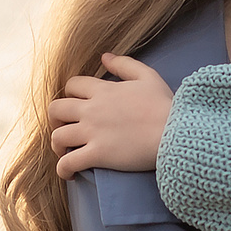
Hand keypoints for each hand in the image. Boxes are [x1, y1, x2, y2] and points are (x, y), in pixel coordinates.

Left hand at [49, 56, 172, 177]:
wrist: (175, 132)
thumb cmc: (165, 106)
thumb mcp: (148, 76)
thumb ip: (124, 64)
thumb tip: (104, 57)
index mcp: (103, 90)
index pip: (72, 85)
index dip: (71, 94)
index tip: (77, 104)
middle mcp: (92, 109)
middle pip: (56, 109)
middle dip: (55, 118)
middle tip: (64, 126)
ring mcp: (93, 132)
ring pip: (57, 136)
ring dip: (57, 145)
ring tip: (65, 152)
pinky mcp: (97, 154)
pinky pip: (68, 163)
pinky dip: (63, 169)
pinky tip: (70, 174)